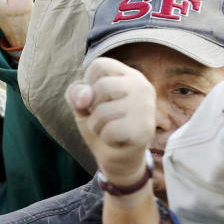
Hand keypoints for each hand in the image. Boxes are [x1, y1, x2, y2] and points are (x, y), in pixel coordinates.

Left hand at [66, 57, 155, 185]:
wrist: (119, 158)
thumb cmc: (103, 125)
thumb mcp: (83, 106)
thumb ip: (77, 94)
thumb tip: (84, 97)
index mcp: (130, 75)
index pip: (99, 65)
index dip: (88, 83)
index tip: (97, 98)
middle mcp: (142, 86)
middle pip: (101, 86)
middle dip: (93, 108)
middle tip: (104, 117)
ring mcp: (146, 107)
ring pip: (103, 110)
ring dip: (97, 125)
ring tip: (109, 129)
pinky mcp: (144, 129)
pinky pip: (109, 130)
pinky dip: (105, 138)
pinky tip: (117, 139)